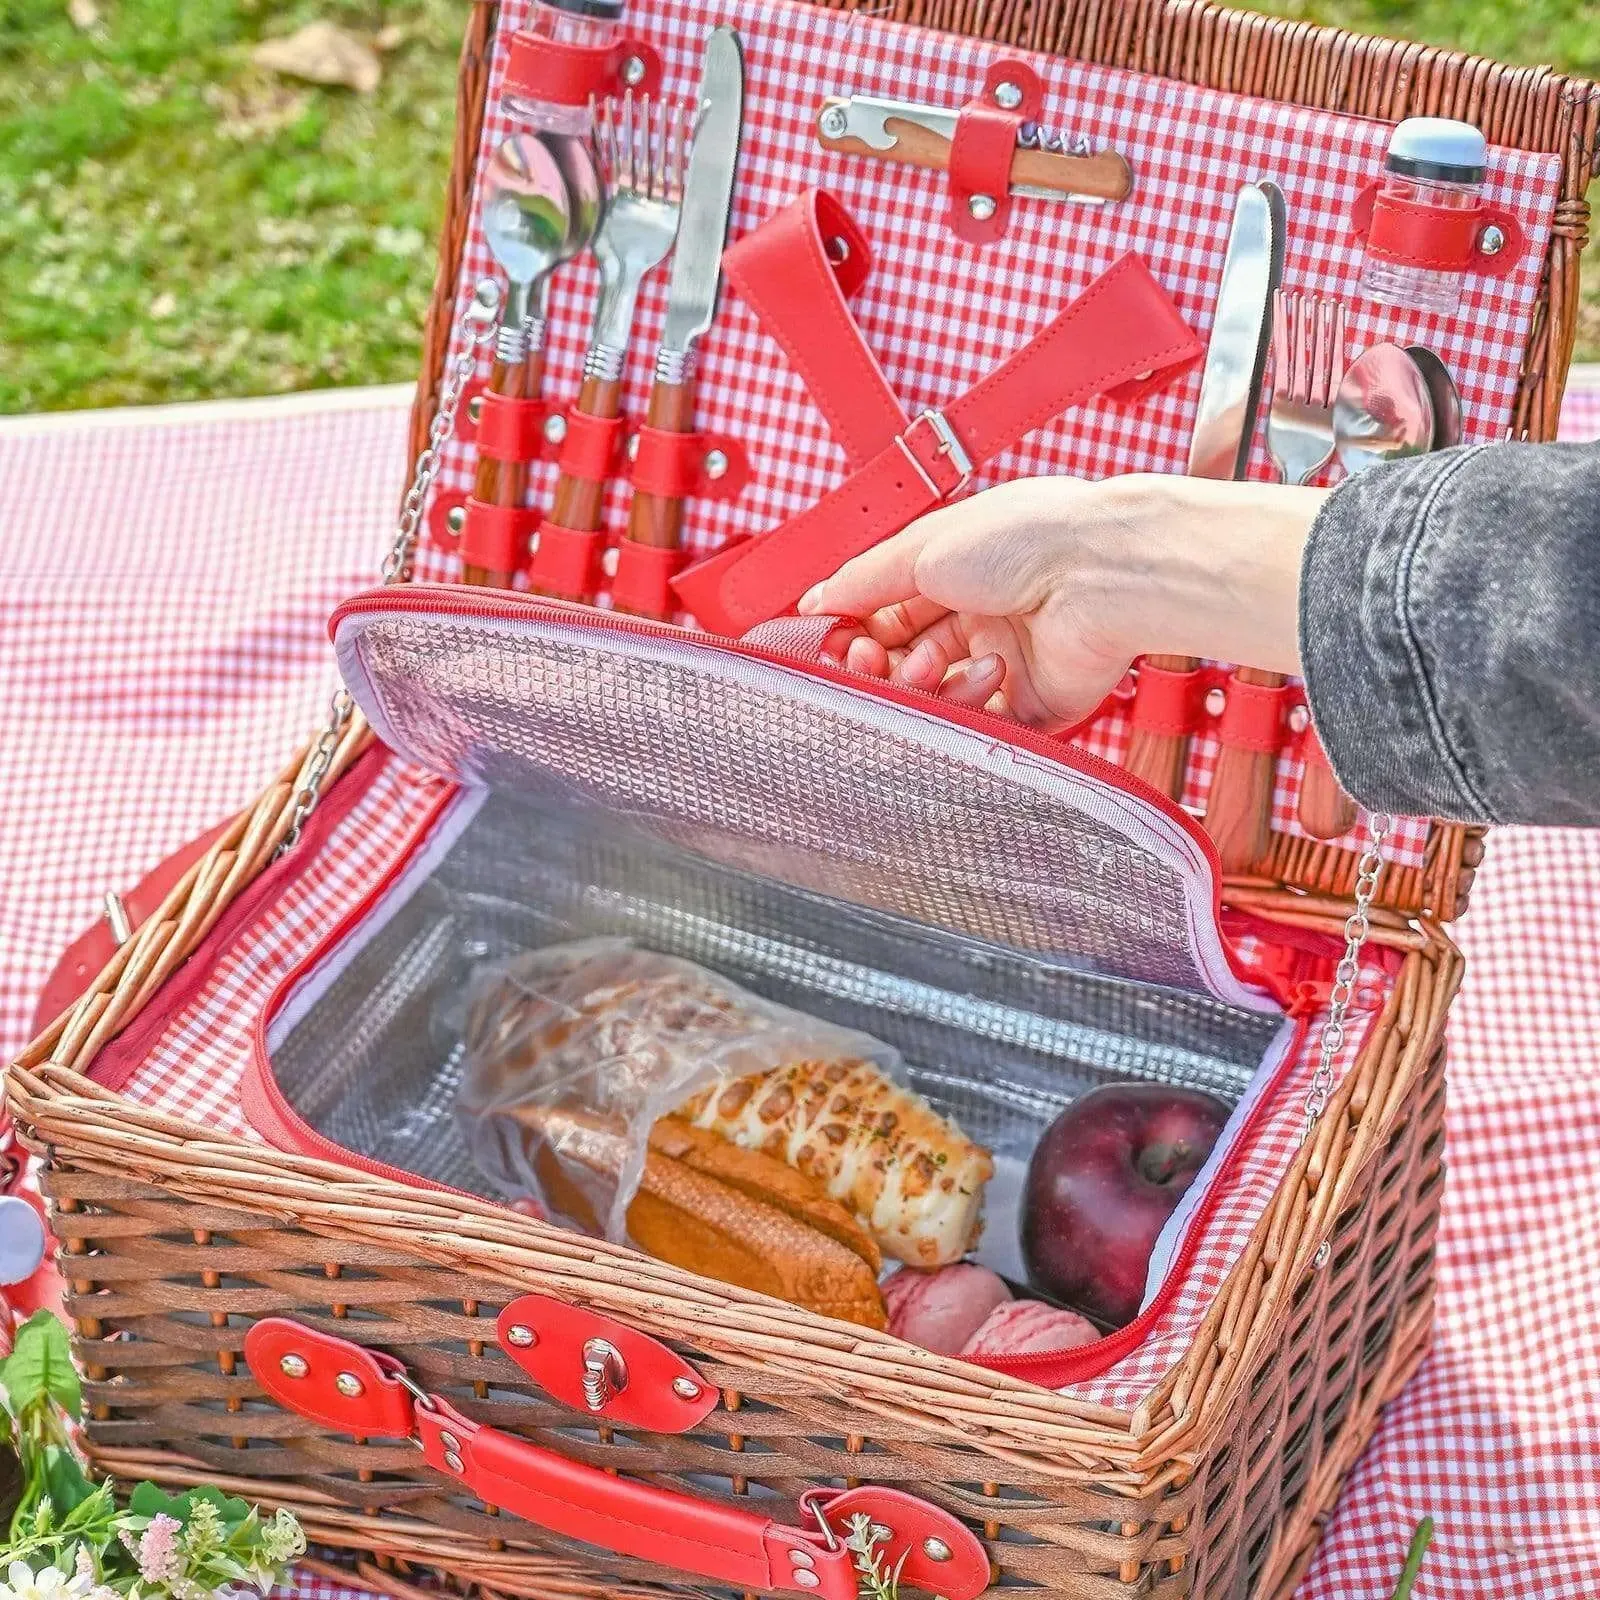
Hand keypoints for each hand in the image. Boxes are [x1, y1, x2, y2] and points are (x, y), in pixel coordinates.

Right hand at [799, 473, 1326, 730]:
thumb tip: (815, 599)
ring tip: (932, 661)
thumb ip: (863, 577)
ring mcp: (1004, 664)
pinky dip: (967, 706)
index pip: (886, 614)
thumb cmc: (1028, 538)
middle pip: (903, 661)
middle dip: (878, 664)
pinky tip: (985, 672)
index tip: (833, 641)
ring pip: (933, 699)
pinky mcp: (1030, 707)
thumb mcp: (924, 545)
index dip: (856, 632)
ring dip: (921, 683)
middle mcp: (978, 618)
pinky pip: (977, 727)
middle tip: (869, 658)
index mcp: (956, 572)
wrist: (1101, 573)